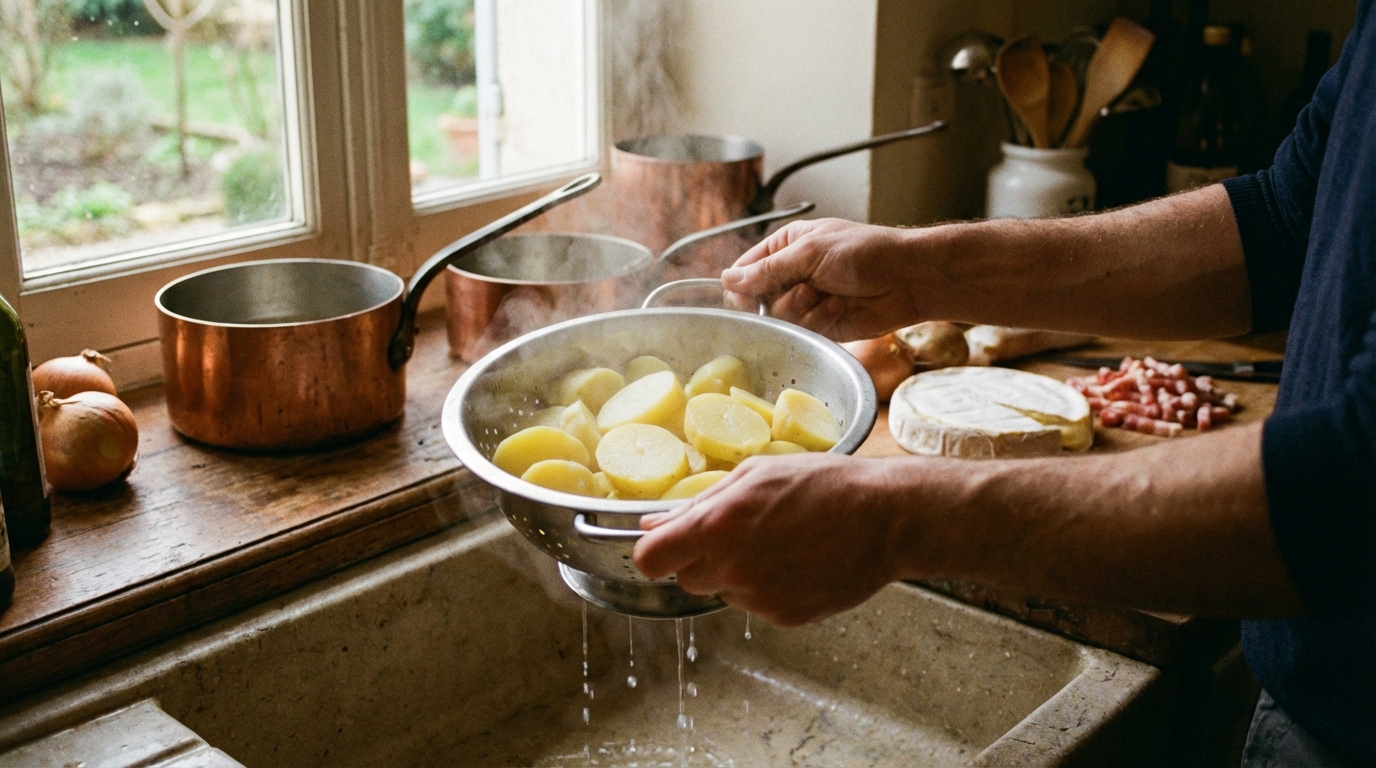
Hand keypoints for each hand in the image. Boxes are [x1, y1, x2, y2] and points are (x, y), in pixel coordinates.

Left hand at [632, 454, 899, 625]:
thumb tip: (653, 523)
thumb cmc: (824, 484)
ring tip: (780, 543)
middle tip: (739, 533)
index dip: (653, 552)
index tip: (664, 545)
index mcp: (717, 527)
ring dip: (737, 573)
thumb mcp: (756, 474)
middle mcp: (732, 569)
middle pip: (686, 579)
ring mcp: (759, 599)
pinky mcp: (785, 617)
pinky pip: (758, 605)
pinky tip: (798, 561)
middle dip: (701, 559)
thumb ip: (699, 503)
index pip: (649, 559)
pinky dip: (769, 587)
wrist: (886, 518)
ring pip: (724, 592)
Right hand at [722, 218, 921, 340]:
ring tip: (830, 296)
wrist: (907, 279)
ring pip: (779, 319)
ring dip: (804, 309)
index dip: (742, 287)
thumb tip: (728, 279)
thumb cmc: (865, 252)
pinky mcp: (821, 324)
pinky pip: (802, 331)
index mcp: (785, 247)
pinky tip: (840, 307)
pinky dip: (820, 320)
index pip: (744, 270)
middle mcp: (792, 274)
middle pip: (757, 300)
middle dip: (781, 298)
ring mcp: (806, 301)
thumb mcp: (811, 251)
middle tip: (806, 288)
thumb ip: (768, 269)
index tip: (750, 296)